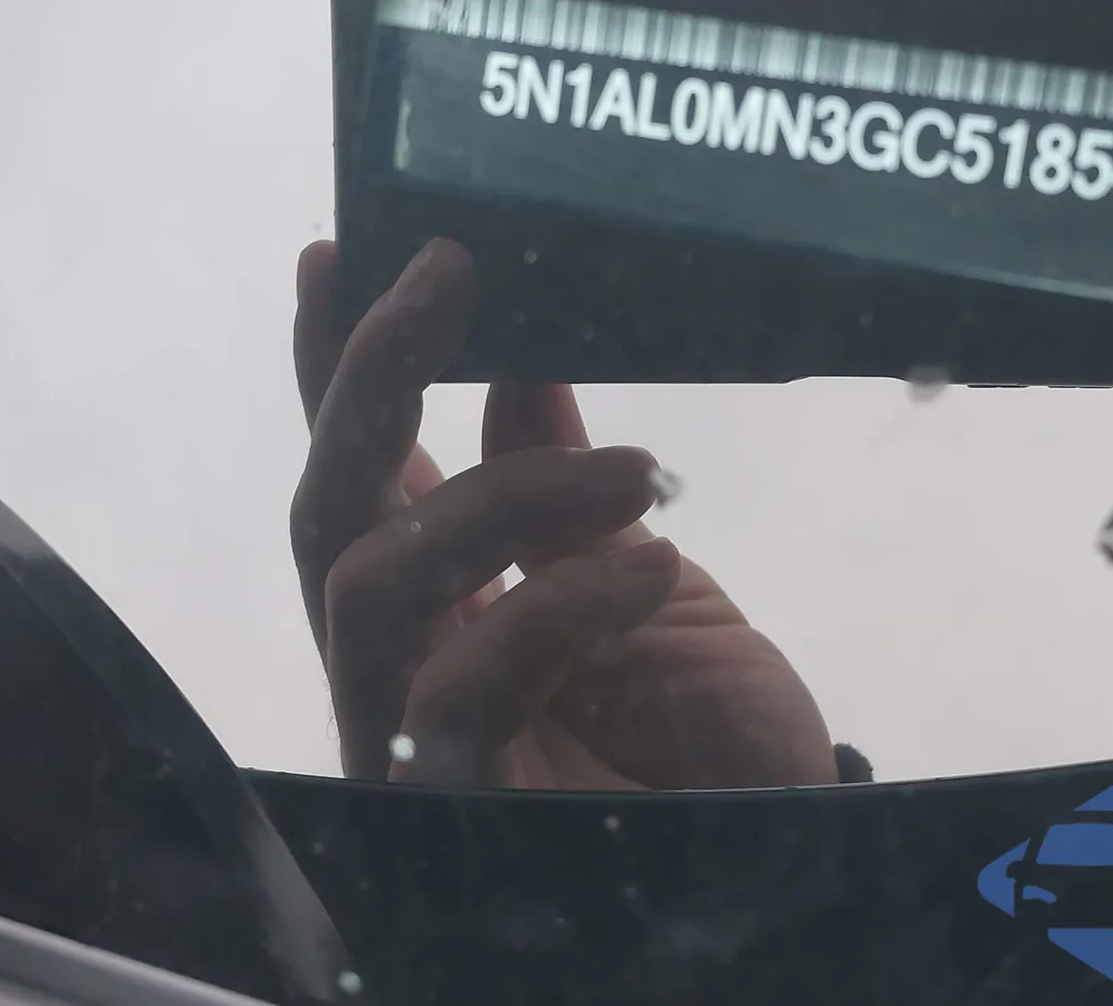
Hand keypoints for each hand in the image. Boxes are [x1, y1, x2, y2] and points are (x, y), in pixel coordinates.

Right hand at [289, 237, 837, 787]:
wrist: (782, 862)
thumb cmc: (711, 739)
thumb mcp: (655, 587)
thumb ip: (572, 500)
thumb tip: (521, 373)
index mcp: (449, 600)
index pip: (367, 473)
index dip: (339, 369)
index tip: (344, 249)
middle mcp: (407, 661)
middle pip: (329, 511)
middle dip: (370, 380)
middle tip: (448, 273)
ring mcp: (414, 738)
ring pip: (372, 581)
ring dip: (505, 496)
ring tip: (638, 469)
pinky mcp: (452, 805)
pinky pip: (459, 687)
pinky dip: (557, 604)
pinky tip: (654, 572)